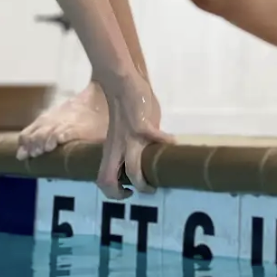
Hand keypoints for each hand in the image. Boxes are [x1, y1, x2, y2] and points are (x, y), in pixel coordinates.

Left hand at [97, 75, 172, 200]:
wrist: (122, 84)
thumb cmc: (125, 108)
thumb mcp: (122, 132)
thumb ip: (130, 146)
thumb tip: (145, 156)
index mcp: (111, 150)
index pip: (102, 180)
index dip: (113, 193)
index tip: (128, 192)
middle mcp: (117, 147)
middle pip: (109, 180)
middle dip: (128, 191)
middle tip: (148, 189)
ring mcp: (129, 138)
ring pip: (132, 169)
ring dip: (145, 181)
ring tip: (160, 179)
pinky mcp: (142, 126)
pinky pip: (157, 139)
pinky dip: (167, 143)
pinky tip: (174, 143)